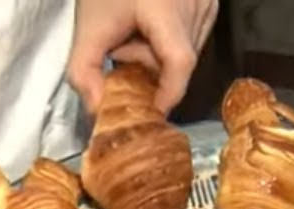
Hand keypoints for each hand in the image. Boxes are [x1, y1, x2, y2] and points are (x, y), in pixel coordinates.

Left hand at [68, 0, 219, 113]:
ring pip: (185, 52)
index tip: (152, 111)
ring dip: (157, 55)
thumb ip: (84, 73)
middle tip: (119, 51)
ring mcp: (206, 3)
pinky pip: (191, 39)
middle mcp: (195, 4)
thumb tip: (98, 112)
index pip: (179, 61)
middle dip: (147, 66)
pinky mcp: (209, 4)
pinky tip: (149, 26)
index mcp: (166, 8)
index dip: (168, 93)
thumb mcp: (86, 29)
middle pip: (179, 61)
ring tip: (134, 33)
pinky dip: (167, 43)